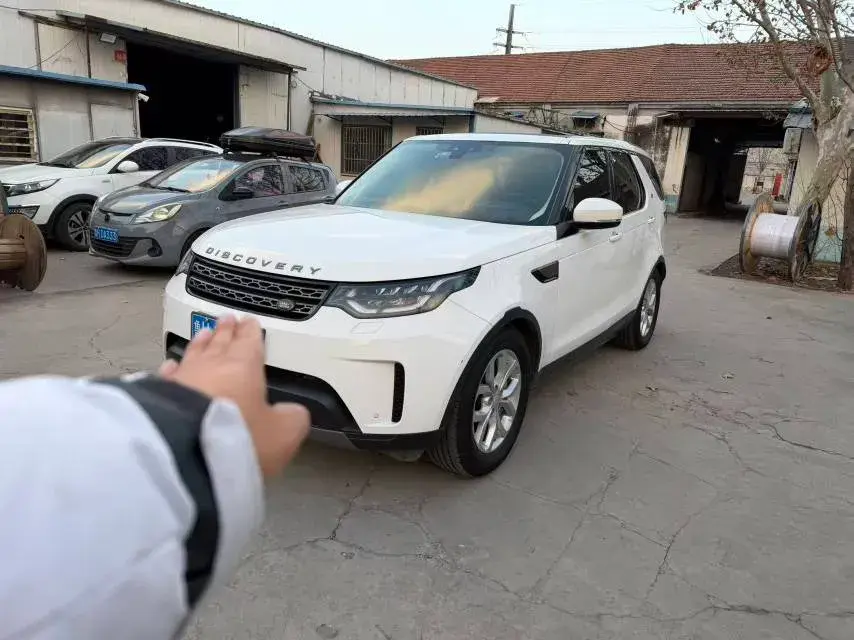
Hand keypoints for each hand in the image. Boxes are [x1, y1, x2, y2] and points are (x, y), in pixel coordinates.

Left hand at [159, 315, 309, 477]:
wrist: (180, 447)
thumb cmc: (238, 435)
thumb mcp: (282, 434)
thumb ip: (293, 419)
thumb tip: (294, 414)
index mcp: (245, 367)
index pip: (250, 342)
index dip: (251, 331)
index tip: (249, 321)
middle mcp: (213, 365)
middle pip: (221, 342)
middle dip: (227, 331)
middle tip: (228, 319)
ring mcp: (183, 377)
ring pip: (194, 353)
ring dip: (201, 343)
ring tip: (205, 333)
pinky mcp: (158, 393)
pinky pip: (168, 374)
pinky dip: (173, 368)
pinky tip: (170, 365)